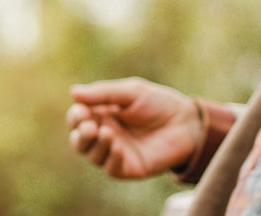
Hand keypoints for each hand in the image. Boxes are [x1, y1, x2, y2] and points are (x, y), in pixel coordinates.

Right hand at [66, 77, 202, 178]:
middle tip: (89, 126)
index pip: (78, 119)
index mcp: (102, 114)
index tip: (82, 112)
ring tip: (107, 133)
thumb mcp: (132, 92)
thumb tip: (73, 92)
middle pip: (79, 141)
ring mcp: (116, 153)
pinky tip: (118, 147)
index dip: (76, 116)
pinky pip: (111, 168)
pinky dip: (111, 158)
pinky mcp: (129, 168)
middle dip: (80, 135)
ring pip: (92, 156)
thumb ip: (104, 93)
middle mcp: (105, 135)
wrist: (187, 123)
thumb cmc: (159, 103)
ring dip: (95, 145)